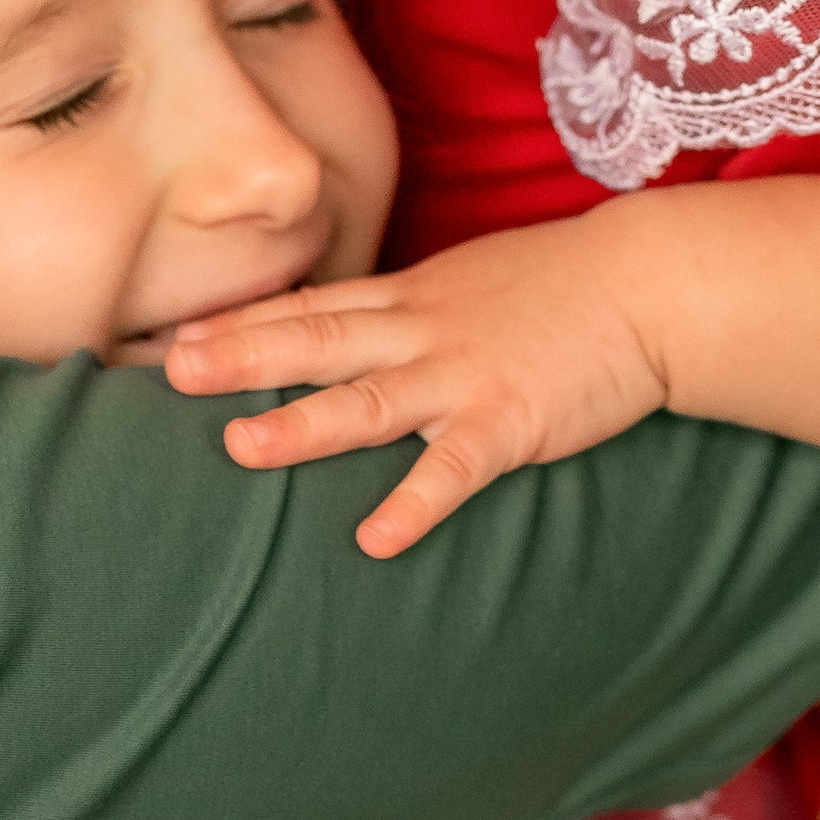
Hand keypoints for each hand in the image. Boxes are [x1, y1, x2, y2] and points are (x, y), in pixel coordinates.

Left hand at [166, 219, 667, 557]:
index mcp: (412, 296)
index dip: (243, 322)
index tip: (175, 335)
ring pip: (369, 398)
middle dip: (242, 356)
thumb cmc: (565, 283)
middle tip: (171, 371)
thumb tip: (353, 326)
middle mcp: (423, 330)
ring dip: (303, 423)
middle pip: (318, 341)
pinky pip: (453, 469)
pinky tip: (376, 539)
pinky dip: (414, 503)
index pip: (313, 307)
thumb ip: (410, 307)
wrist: (648, 283)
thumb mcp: (471, 279)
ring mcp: (463, 375)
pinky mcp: (510, 421)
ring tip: (240, 445)